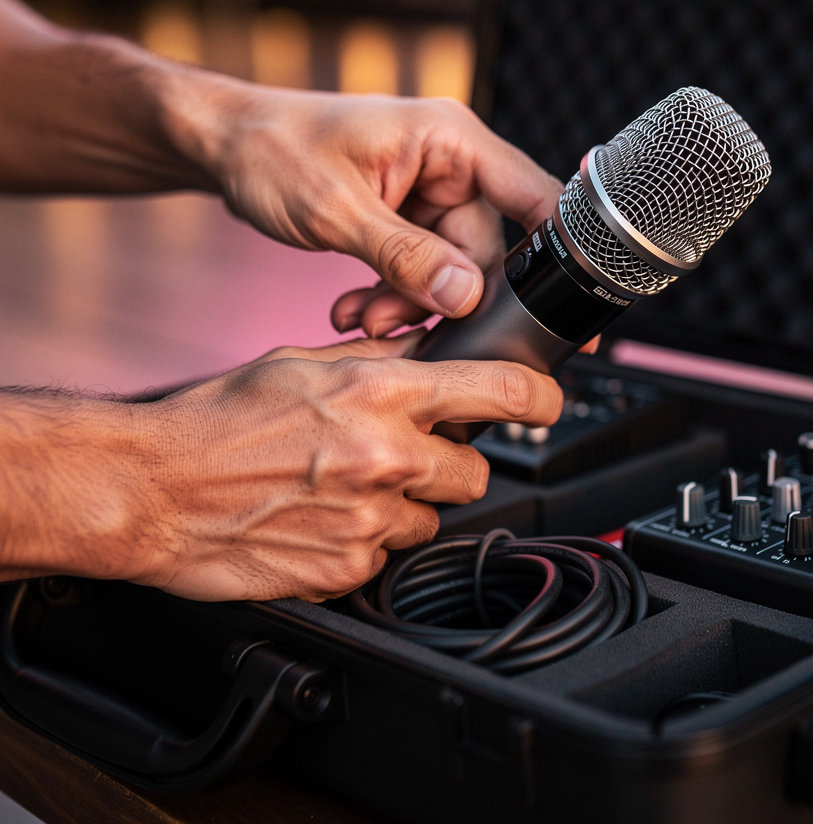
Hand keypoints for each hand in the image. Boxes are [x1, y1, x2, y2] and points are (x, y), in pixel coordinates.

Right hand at [118, 335, 562, 601]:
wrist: (155, 488)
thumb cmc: (218, 419)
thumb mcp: (302, 363)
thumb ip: (377, 363)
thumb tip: (428, 356)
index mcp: (381, 392)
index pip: (502, 392)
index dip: (540, 398)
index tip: (547, 403)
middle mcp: (386, 454)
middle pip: (475, 470)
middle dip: (447, 463)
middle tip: (401, 454)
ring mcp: (371, 517)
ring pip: (431, 516)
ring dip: (403, 503)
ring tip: (344, 486)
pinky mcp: (348, 566)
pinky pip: (385, 553)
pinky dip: (364, 538)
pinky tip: (321, 517)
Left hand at [200, 88, 562, 337]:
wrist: (224, 146)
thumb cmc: (272, 149)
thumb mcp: (337, 209)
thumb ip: (405, 256)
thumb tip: (464, 297)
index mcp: (451, 140)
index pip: (532, 196)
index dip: (558, 252)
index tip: (564, 308)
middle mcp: (449, 164)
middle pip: (484, 249)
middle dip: (442, 296)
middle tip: (393, 326)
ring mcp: (428, 193)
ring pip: (448, 269)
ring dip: (409, 302)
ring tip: (361, 319)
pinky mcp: (406, 217)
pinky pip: (421, 269)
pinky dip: (393, 294)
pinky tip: (357, 309)